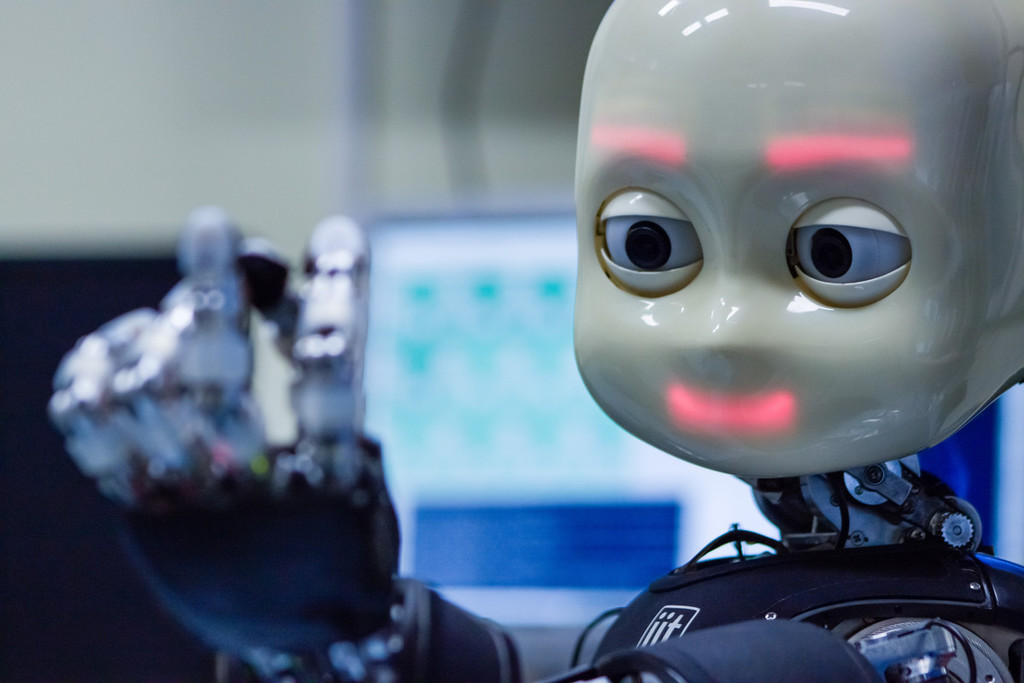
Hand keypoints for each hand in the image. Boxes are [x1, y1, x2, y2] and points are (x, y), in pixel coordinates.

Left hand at [49, 209, 397, 654]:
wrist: (298, 631)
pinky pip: (88, 422)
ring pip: (144, 394)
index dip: (335, 301)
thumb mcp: (361, 466)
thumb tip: (277, 277)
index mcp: (328, 492)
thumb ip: (325, 381)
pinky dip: (98, 361)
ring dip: (167, 329)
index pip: (330, 379)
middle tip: (213, 223)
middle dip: (210, 295)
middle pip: (210, 384)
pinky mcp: (134, 509)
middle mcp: (245, 504)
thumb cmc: (339, 529)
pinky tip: (129, 340)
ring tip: (190, 308)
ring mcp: (180, 508)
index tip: (339, 234)